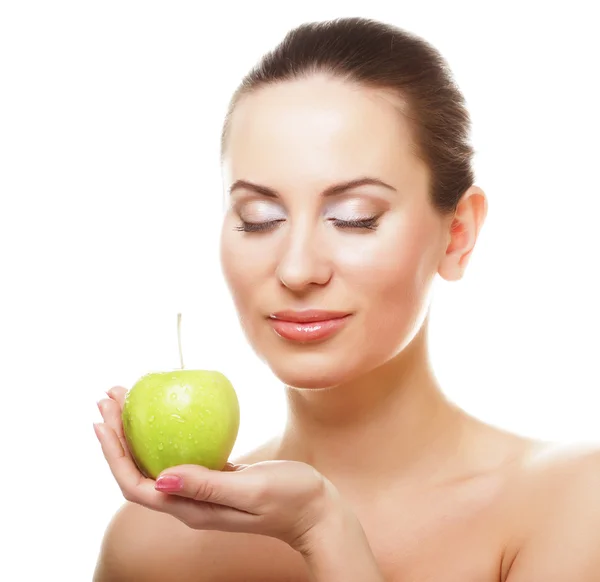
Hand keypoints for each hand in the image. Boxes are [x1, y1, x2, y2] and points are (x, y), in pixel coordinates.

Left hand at [94, 386, 337, 551]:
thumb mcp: (250, 490)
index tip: (102, 420)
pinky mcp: (216, 477)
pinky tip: (167, 414)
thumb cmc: (290, 500)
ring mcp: (202, 490)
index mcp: (191, 508)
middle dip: (118, 436)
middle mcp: (189, 501)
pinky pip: (179, 453)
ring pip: (155, 460)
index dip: (113, 454)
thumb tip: (162, 478)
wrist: (316, 512)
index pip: (135, 484)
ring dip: (137, 432)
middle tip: (110, 397)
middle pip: (138, 470)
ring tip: (127, 401)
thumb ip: (207, 484)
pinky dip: (164, 433)